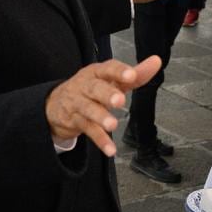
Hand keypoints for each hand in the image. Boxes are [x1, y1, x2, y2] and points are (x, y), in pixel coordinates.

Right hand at [46, 57, 162, 156]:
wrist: (55, 104)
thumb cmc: (90, 89)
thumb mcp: (111, 80)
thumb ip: (135, 74)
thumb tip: (156, 61)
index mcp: (96, 72)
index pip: (108, 68)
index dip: (119, 71)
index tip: (131, 75)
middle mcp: (85, 86)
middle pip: (95, 88)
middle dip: (107, 93)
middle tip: (120, 100)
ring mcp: (78, 104)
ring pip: (89, 109)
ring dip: (101, 117)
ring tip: (113, 125)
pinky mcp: (75, 121)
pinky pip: (88, 130)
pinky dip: (100, 140)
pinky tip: (110, 149)